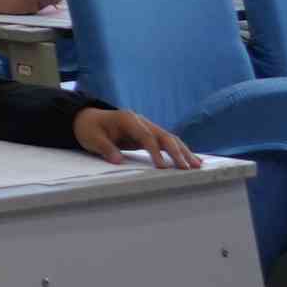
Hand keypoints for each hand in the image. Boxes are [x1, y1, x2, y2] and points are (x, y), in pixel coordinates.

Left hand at [72, 108, 200, 168]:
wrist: (88, 119)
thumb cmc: (90, 128)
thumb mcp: (92, 138)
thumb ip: (105, 148)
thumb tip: (117, 160)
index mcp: (128, 119)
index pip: (146, 136)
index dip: (155, 152)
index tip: (162, 167)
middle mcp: (141, 121)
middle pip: (164, 136)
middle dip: (177, 152)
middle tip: (188, 168)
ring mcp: (147, 127)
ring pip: (170, 139)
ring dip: (184, 152)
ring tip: (198, 166)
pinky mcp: (149, 134)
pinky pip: (167, 142)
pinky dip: (180, 151)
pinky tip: (193, 160)